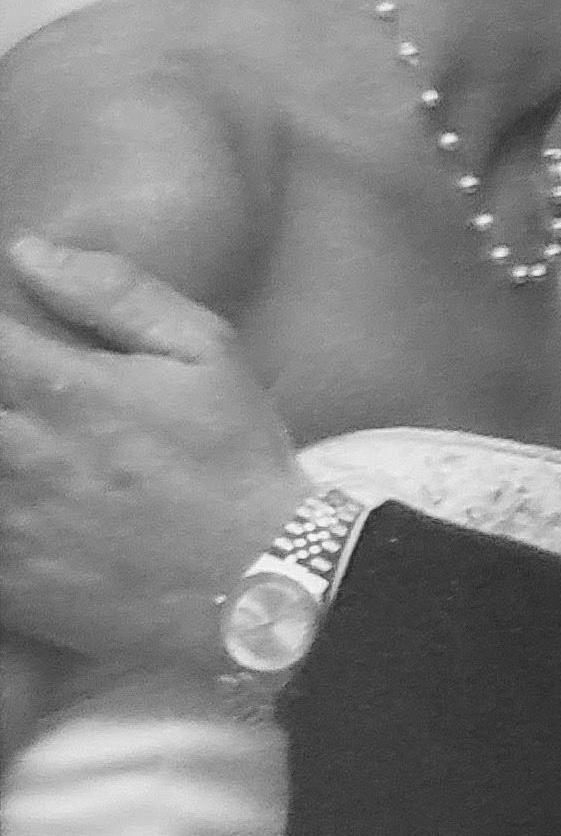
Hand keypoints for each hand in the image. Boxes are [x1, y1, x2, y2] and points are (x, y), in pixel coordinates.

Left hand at [0, 236, 303, 668]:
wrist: (260, 581)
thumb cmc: (237, 457)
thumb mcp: (208, 353)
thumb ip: (117, 295)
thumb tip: (27, 252)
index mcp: (64, 387)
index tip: (8, 336)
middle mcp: (20, 452)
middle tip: (25, 393)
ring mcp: (8, 522)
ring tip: (26, 437)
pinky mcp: (9, 582)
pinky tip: (23, 493)